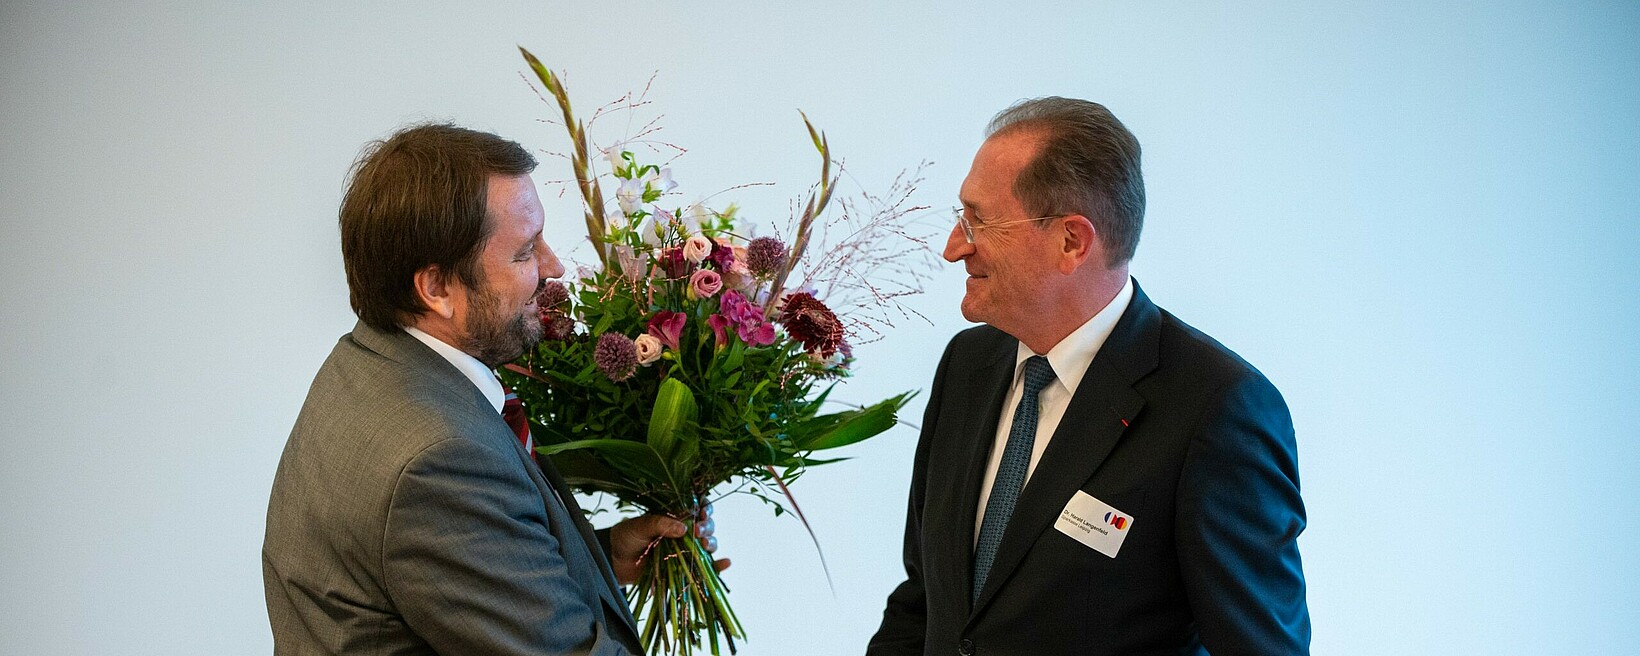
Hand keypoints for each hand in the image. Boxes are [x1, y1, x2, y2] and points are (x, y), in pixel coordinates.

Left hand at [608, 505, 729, 585]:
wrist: (614, 562)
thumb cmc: (626, 537)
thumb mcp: (639, 526)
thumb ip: (659, 523)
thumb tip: (683, 528)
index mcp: (674, 515)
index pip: (697, 506)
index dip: (705, 508)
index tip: (702, 513)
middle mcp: (684, 530)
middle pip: (707, 525)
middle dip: (707, 527)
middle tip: (698, 532)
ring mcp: (685, 549)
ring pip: (708, 544)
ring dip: (711, 543)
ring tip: (705, 545)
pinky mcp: (685, 567)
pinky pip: (706, 567)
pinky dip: (718, 566)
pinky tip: (726, 562)